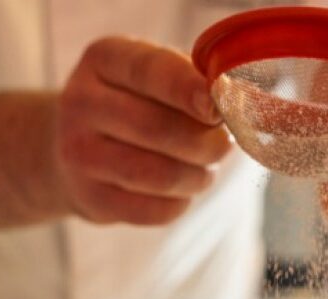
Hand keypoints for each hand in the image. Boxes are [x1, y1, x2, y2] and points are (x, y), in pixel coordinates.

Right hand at [56, 37, 230, 224]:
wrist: (80, 150)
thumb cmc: (138, 106)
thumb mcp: (157, 79)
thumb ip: (197, 85)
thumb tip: (249, 106)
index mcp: (104, 59)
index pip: (150, 70)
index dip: (190, 90)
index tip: (219, 106)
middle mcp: (81, 103)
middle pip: (160, 129)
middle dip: (208, 143)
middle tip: (224, 145)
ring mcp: (79, 154)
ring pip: (161, 175)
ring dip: (199, 177)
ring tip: (205, 169)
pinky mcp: (91, 199)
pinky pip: (155, 210)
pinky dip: (181, 202)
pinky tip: (180, 190)